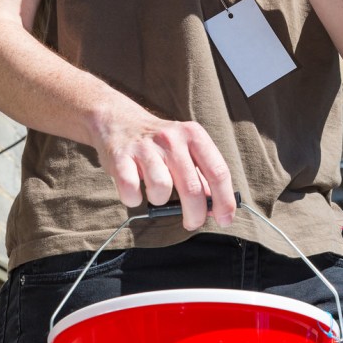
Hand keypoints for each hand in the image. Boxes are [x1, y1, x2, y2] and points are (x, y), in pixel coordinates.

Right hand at [88, 97, 235, 231]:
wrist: (117, 119)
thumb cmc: (157, 143)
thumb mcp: (185, 149)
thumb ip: (202, 177)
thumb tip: (214, 208)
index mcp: (193, 135)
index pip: (218, 172)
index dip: (224, 201)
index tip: (225, 219)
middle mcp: (171, 138)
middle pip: (192, 188)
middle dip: (195, 215)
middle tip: (192, 223)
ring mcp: (145, 147)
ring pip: (161, 189)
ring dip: (160, 200)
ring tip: (155, 192)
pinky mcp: (120, 157)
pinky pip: (131, 191)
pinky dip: (134, 199)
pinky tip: (135, 191)